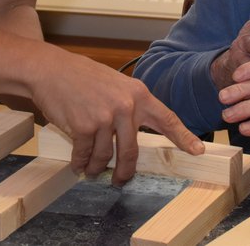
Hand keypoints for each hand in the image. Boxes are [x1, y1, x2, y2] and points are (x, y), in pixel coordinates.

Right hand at [31, 51, 203, 185]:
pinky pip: (85, 154)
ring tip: (90, 169)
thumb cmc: (80, 76)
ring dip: (97, 167)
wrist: (51, 69)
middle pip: (132, 151)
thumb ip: (129, 105)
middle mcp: (126, 106)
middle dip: (125, 171)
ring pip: (106, 156)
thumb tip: (135, 133)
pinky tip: (77, 163)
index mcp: (138, 94)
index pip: (167, 118)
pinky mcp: (84, 127)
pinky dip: (80, 162)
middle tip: (120, 180)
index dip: (184, 137)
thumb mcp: (115, 84)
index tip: (198, 151)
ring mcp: (105, 117)